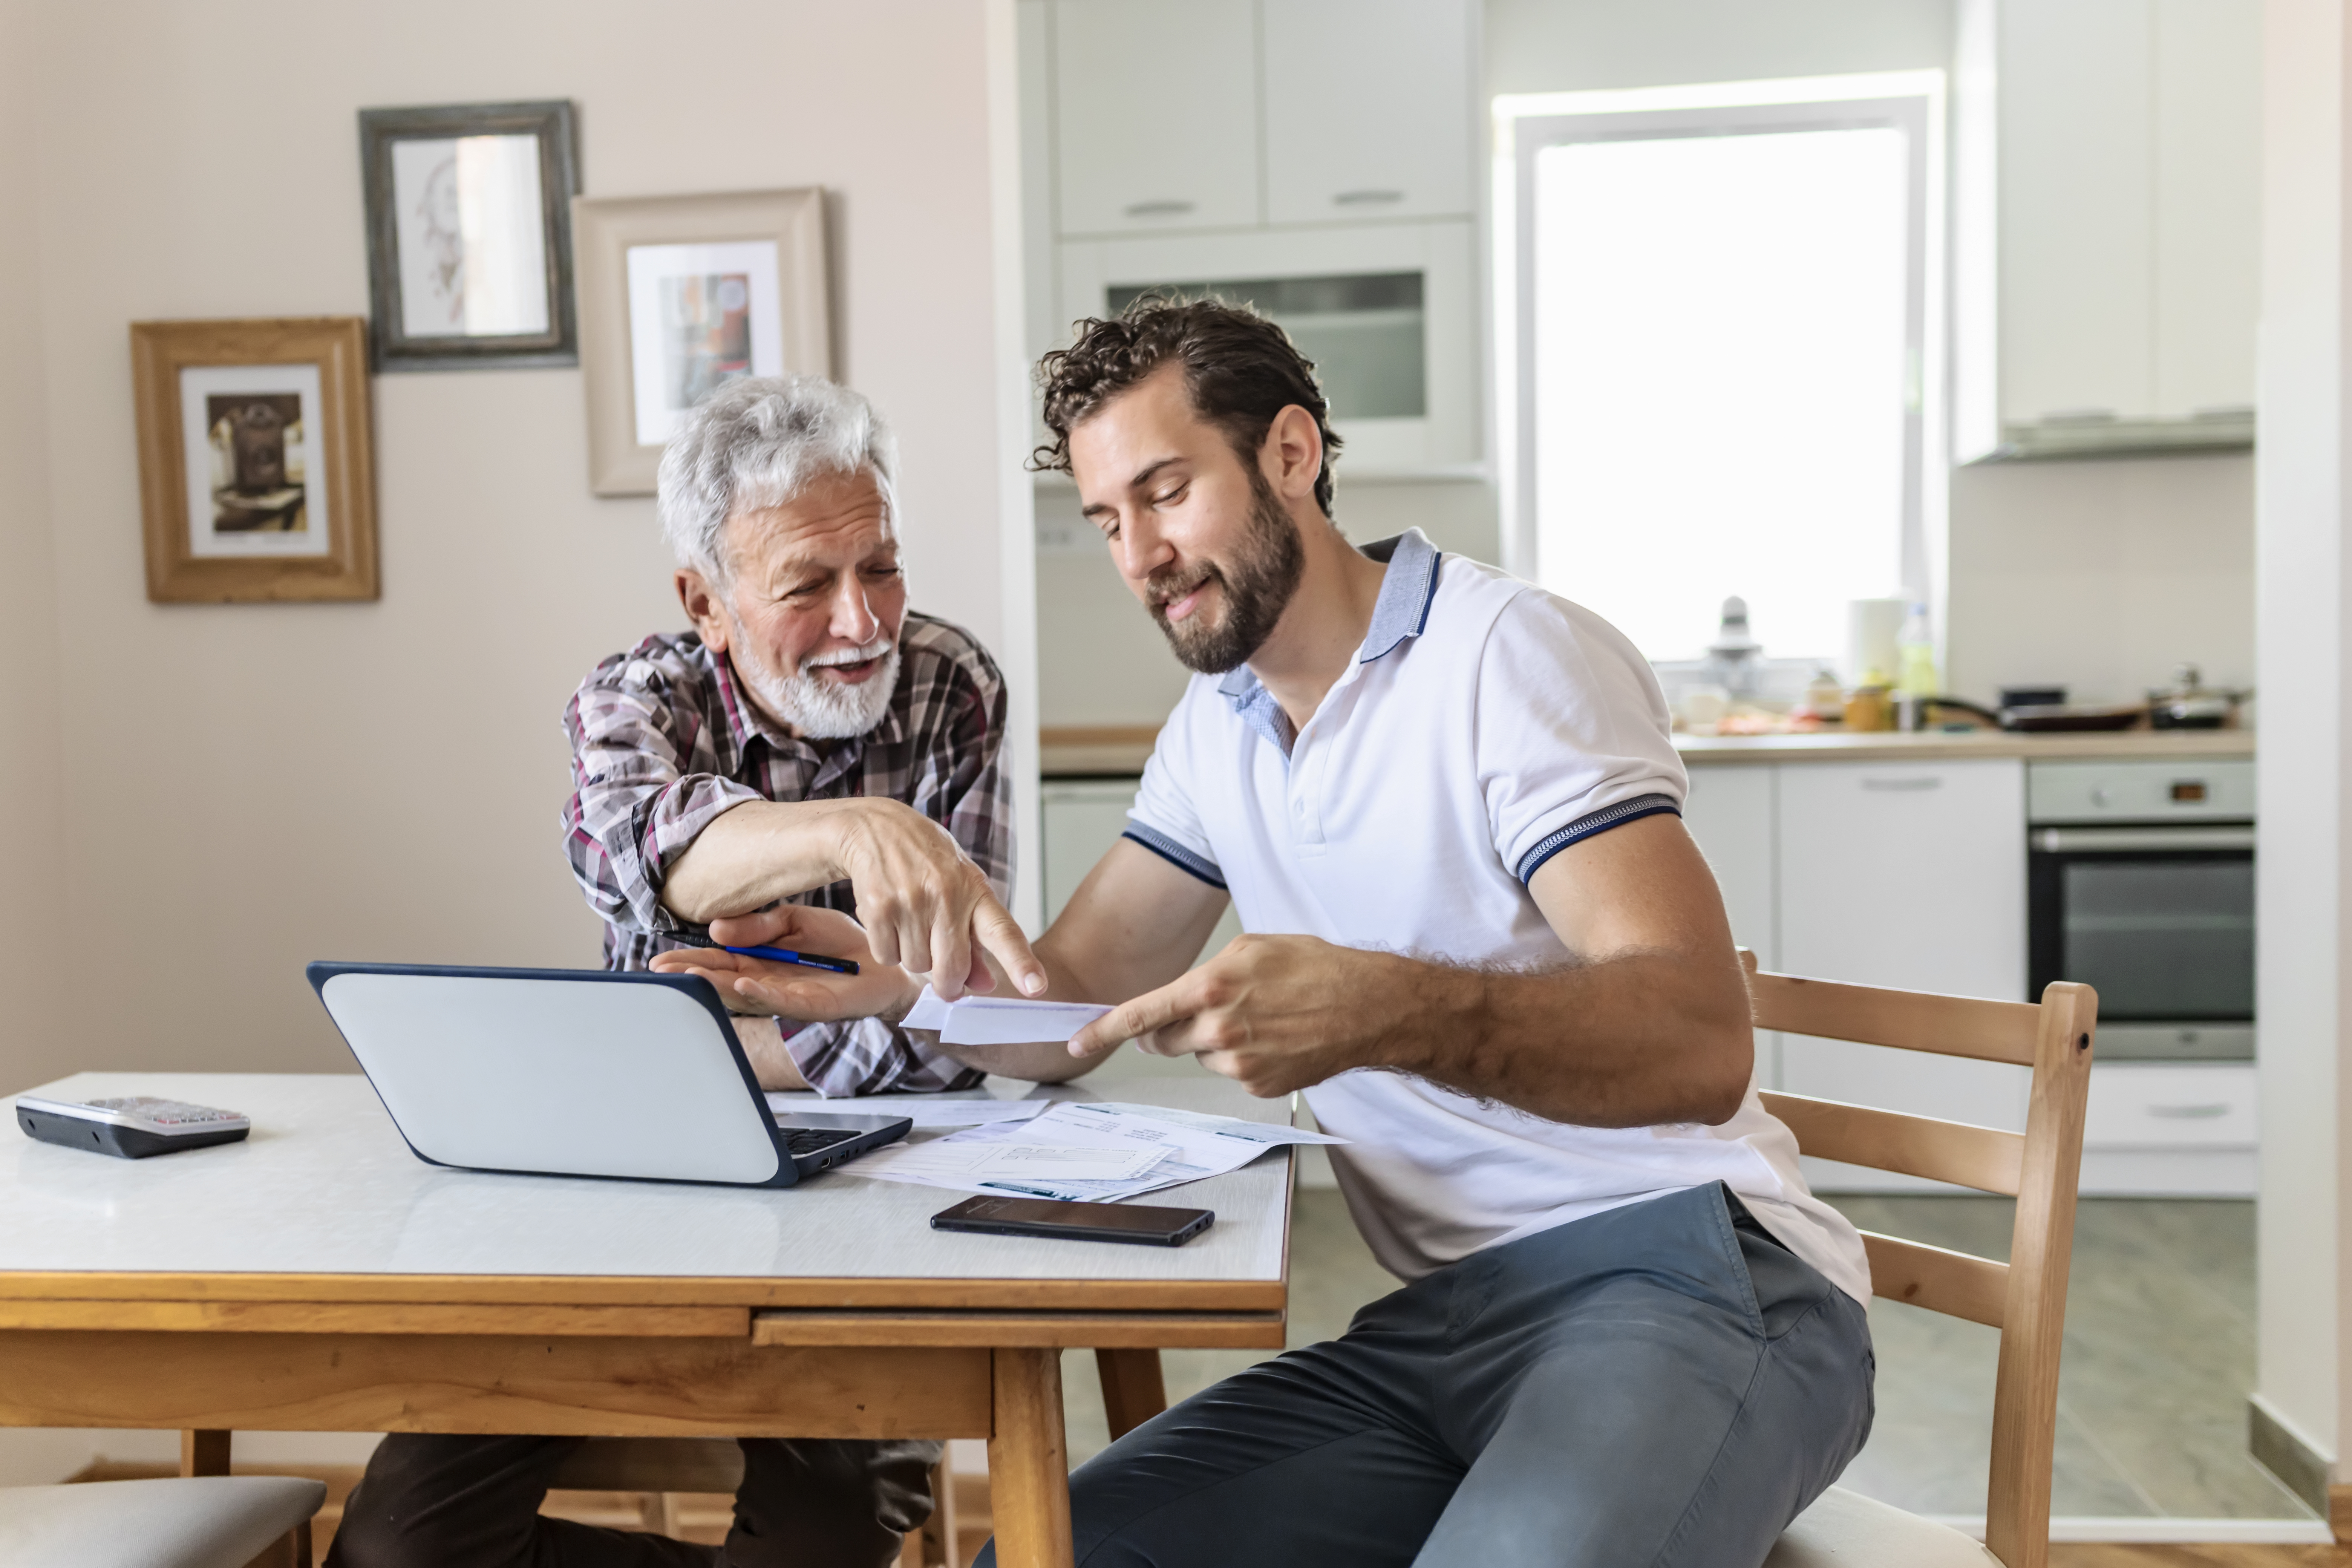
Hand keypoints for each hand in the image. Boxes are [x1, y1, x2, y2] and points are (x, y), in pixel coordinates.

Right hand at [650, 905, 922, 1022]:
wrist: (889, 959)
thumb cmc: (842, 943)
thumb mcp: (796, 921)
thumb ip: (760, 925)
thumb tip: (718, 927)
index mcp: (762, 962)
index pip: (718, 962)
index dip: (690, 961)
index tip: (659, 959)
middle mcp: (770, 983)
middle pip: (723, 982)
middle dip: (692, 977)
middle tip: (661, 973)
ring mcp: (790, 997)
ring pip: (746, 994)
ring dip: (717, 986)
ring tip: (691, 977)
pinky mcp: (815, 1005)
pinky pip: (783, 1000)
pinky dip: (761, 992)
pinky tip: (742, 982)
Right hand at [838, 799, 1045, 1001]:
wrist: (876, 827)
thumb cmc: (927, 861)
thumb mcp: (962, 889)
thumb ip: (976, 940)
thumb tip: (985, 985)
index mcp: (976, 890)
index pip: (1003, 931)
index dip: (1020, 962)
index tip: (1036, 987)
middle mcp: (947, 895)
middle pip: (952, 967)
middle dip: (948, 983)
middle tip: (944, 980)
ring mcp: (911, 901)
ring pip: (916, 965)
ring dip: (913, 956)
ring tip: (910, 922)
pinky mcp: (878, 908)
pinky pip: (887, 957)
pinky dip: (887, 949)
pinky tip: (889, 920)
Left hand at [1066, 935, 1444, 1097]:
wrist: (1368, 1006)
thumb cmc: (1315, 968)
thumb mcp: (1253, 948)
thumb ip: (1206, 974)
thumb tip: (1179, 996)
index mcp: (1210, 988)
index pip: (1140, 1015)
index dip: (1102, 1031)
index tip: (1076, 1043)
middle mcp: (1219, 1029)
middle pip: (1165, 1040)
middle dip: (1172, 1029)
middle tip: (1208, 1010)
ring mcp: (1239, 1063)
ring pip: (1202, 1055)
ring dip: (1217, 1041)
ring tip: (1262, 1020)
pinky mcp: (1258, 1086)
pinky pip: (1232, 1073)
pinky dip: (1246, 1059)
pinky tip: (1277, 1039)